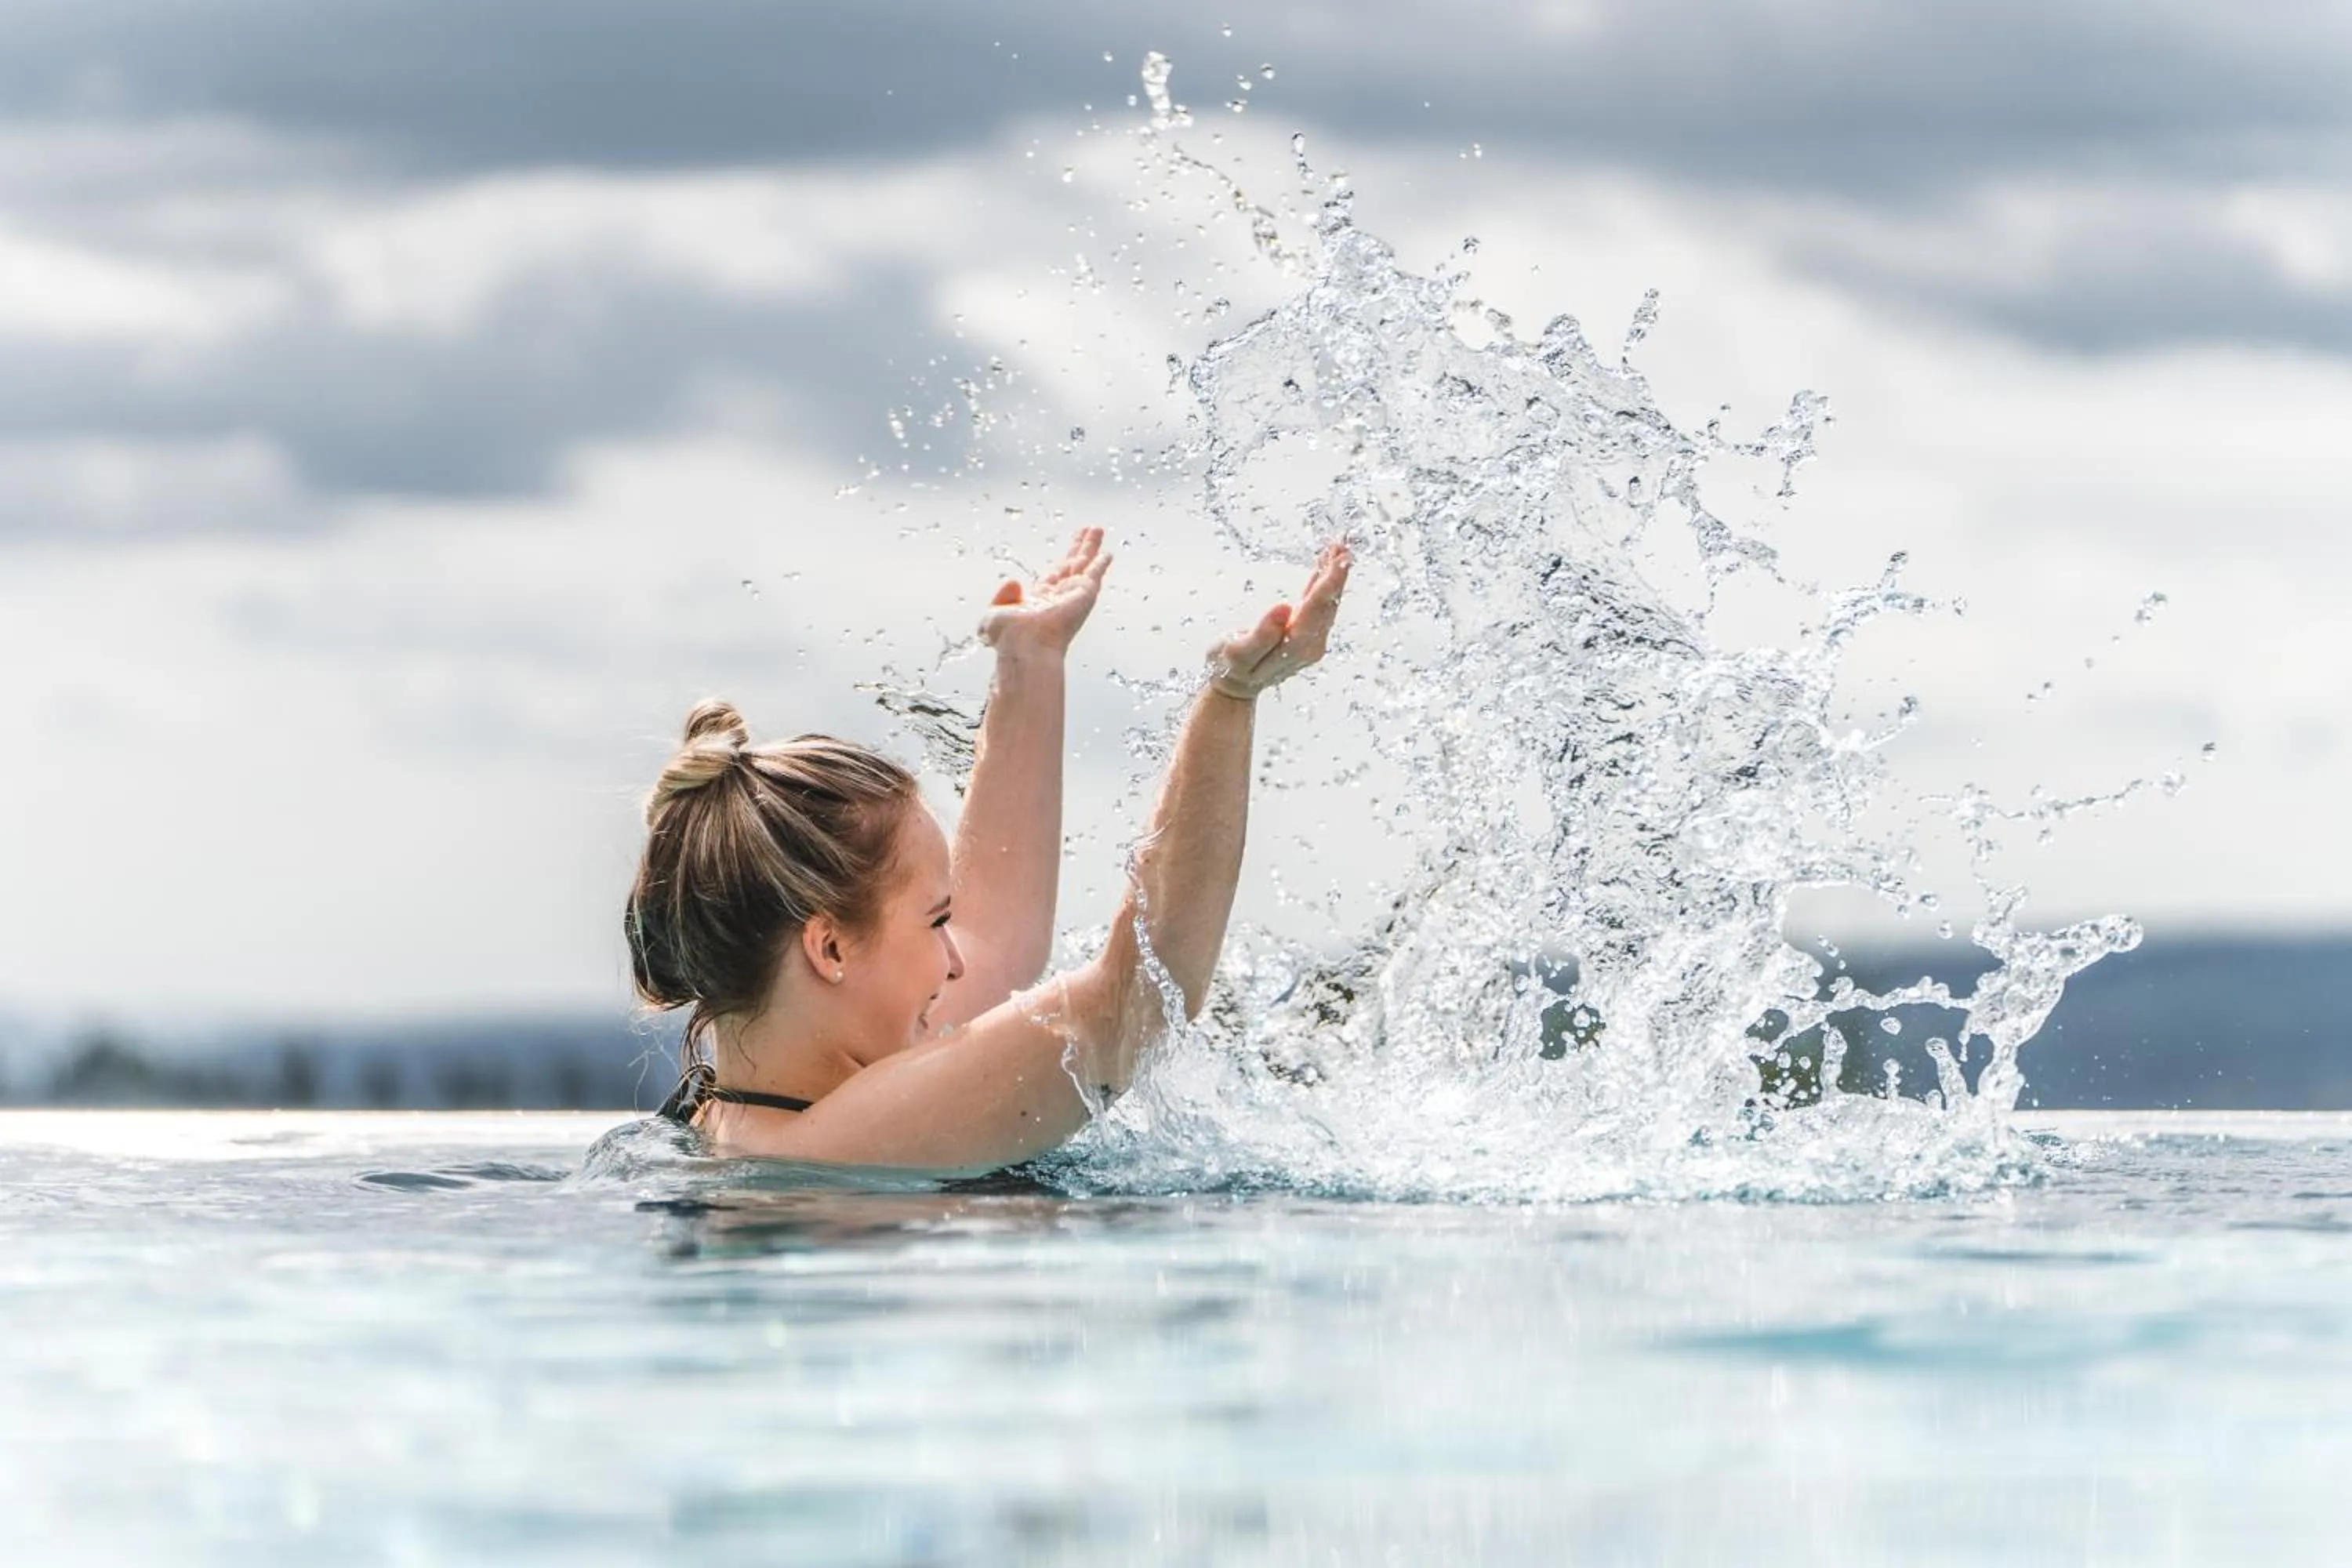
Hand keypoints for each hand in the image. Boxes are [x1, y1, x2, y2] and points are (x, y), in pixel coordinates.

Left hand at [978, 527, 1110, 657]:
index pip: (1056, 574)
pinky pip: (1094, 574)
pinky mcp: (1083, 594)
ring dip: (1091, 547)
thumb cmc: (1009, 637)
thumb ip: (1002, 598)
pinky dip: (1101, 564)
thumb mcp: (994, 614)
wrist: (1025, 646)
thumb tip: (1015, 582)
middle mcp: (1060, 597)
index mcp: (1041, 600)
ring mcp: (1073, 595)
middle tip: (1089, 532)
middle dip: (1081, 548)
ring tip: (1098, 530)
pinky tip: (1107, 554)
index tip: (1071, 550)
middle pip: (1073, 565)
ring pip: (1084, 565)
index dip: (1064, 560)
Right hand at [1207, 541, 1350, 698]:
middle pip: (1327, 603)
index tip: (1340, 558)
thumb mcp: (1237, 653)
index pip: (1317, 608)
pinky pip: (1317, 605)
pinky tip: (1324, 568)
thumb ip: (1261, 635)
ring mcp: (1310, 640)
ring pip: (1326, 603)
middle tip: (1344, 544)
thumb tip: (1283, 609)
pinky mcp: (1305, 634)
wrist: (1234, 687)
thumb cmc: (1229, 667)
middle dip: (1337, 573)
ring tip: (1337, 549)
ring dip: (1332, 576)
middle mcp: (1310, 645)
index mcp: (1295, 646)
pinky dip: (1322, 584)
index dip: (1330, 581)